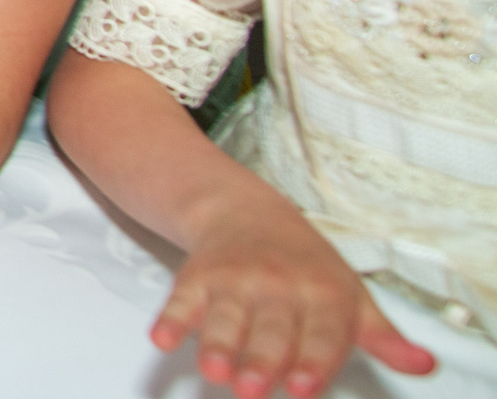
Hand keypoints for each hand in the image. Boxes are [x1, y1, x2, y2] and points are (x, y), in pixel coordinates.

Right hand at [157, 195, 435, 397]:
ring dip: (217, 344)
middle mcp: (278, 284)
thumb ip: (383, 338)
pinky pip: (182, 298)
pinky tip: (164, 338)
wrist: (245, 210)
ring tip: (214, 371)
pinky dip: (171, 318)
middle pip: (269, 330)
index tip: (305, 389)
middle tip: (252, 391)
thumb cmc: (307, 267)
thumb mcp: (352, 296)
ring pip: (226, 318)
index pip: (320, 333)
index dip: (312, 362)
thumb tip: (425, 365)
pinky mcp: (196, 277)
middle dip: (260, 361)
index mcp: (323, 293)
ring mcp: (234, 279)